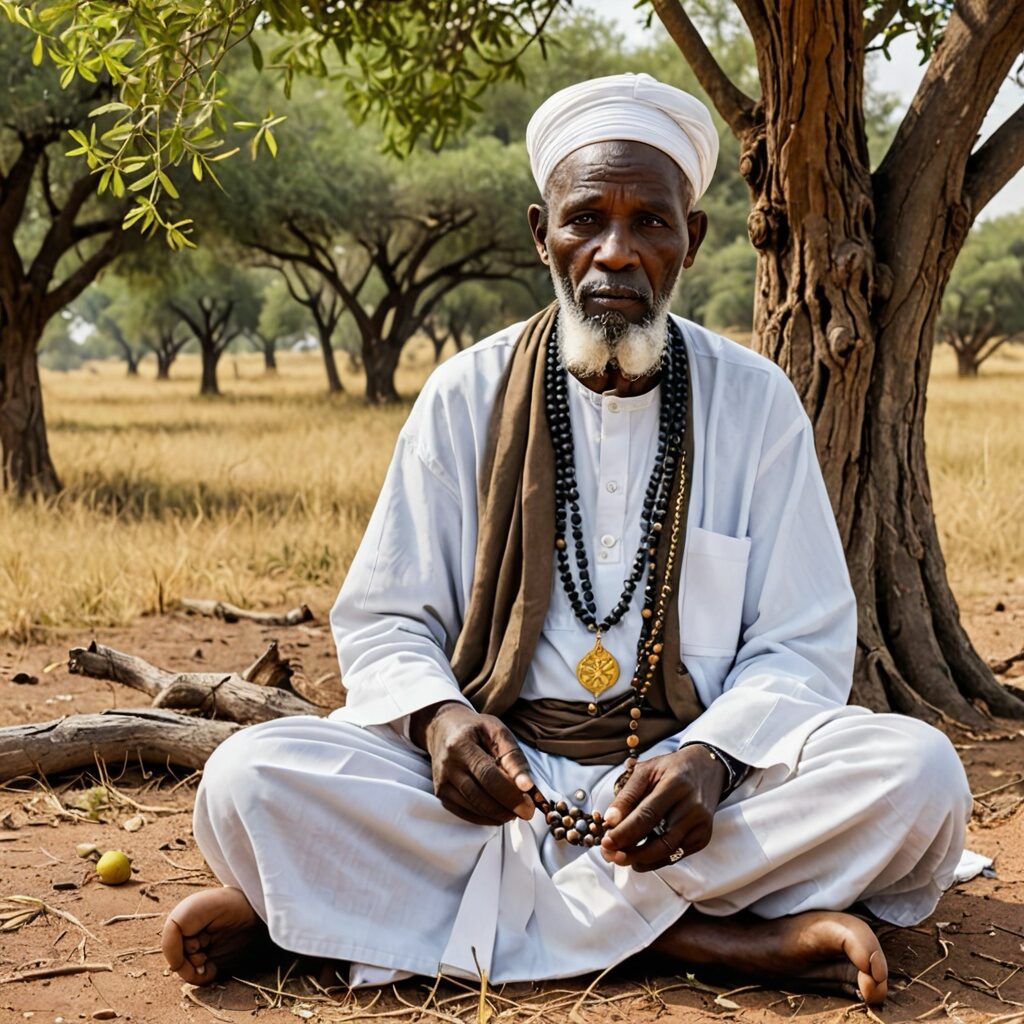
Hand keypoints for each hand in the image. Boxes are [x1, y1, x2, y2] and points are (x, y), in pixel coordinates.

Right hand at [411, 701, 535, 826]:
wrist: (443, 729)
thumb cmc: (475, 729)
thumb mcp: (496, 731)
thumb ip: (513, 756)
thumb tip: (527, 786)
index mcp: (461, 744)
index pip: (487, 774)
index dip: (509, 791)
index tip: (531, 803)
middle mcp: (447, 766)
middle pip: (479, 796)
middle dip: (507, 807)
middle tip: (528, 812)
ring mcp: (442, 782)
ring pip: (473, 808)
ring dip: (498, 814)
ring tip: (516, 810)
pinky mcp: (441, 794)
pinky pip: (465, 814)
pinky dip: (486, 818)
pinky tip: (500, 813)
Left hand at [599, 745, 726, 871]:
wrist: (706, 769)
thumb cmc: (671, 768)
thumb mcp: (646, 771)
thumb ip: (628, 795)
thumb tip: (610, 821)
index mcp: (676, 785)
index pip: (648, 815)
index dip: (625, 832)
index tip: (606, 842)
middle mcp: (692, 808)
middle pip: (660, 840)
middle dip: (630, 851)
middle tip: (608, 854)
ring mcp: (700, 826)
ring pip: (667, 852)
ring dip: (640, 859)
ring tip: (619, 856)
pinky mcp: (702, 838)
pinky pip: (675, 855)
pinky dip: (654, 859)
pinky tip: (638, 856)